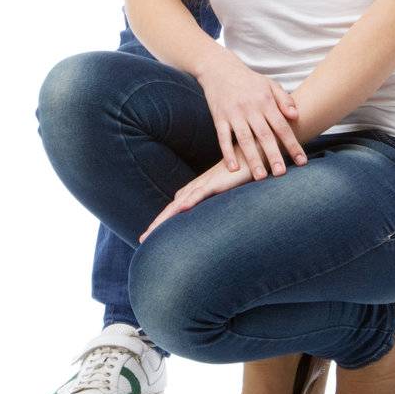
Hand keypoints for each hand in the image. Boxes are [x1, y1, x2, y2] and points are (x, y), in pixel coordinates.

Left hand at [138, 156, 255, 241]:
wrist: (253, 153)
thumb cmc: (241, 172)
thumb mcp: (226, 191)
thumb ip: (217, 201)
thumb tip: (213, 218)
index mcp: (197, 190)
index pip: (175, 208)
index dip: (162, 222)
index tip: (149, 237)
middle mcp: (197, 187)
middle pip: (172, 207)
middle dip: (157, 224)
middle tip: (141, 240)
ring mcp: (205, 183)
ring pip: (180, 203)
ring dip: (164, 218)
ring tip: (151, 233)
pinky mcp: (217, 181)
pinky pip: (200, 193)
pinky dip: (189, 201)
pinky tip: (180, 209)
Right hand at [196, 47, 307, 176]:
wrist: (220, 69)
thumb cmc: (249, 80)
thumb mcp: (270, 85)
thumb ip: (284, 100)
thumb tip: (296, 116)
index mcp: (265, 101)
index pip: (282, 126)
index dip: (292, 144)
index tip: (301, 162)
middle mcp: (250, 109)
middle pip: (264, 135)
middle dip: (273, 155)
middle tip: (281, 174)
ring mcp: (234, 114)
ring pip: (244, 139)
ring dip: (252, 159)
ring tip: (260, 177)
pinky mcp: (219, 118)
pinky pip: (223, 138)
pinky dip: (228, 153)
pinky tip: (234, 168)